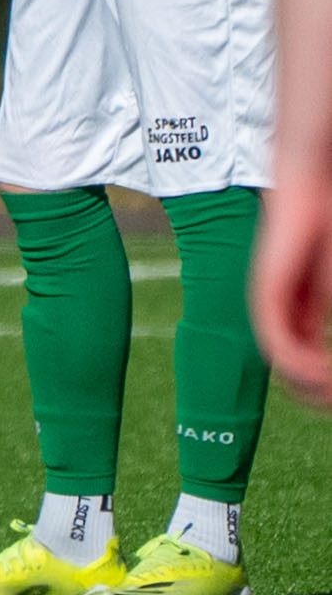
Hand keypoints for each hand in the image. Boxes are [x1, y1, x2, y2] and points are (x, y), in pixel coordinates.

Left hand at [266, 172, 331, 406]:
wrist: (309, 191)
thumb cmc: (328, 232)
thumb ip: (329, 310)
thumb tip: (327, 365)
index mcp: (303, 313)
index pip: (310, 363)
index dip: (324, 386)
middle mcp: (284, 315)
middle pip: (295, 369)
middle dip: (316, 392)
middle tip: (330, 403)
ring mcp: (273, 307)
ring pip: (284, 362)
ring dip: (308, 386)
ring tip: (329, 395)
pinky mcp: (267, 296)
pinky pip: (277, 341)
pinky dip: (298, 363)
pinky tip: (321, 373)